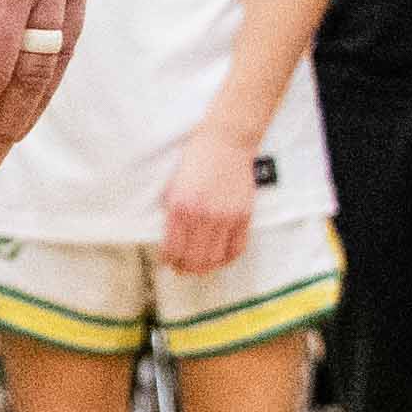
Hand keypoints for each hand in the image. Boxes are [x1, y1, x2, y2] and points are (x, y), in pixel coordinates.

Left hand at [157, 158, 258, 278]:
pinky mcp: (243, 216)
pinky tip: (219, 258)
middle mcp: (202, 216)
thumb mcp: (172, 186)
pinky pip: (236, 249)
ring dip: (205, 268)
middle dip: (186, 269)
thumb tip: (169, 241)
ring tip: (200, 266)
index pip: (173, 249)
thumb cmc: (196, 160)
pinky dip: (227, 259)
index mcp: (180, 208)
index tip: (168, 263)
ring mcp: (225, 217)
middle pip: (194, 260)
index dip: (169, 261)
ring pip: (215, 259)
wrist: (225, 142)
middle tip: (182, 269)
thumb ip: (171, 214)